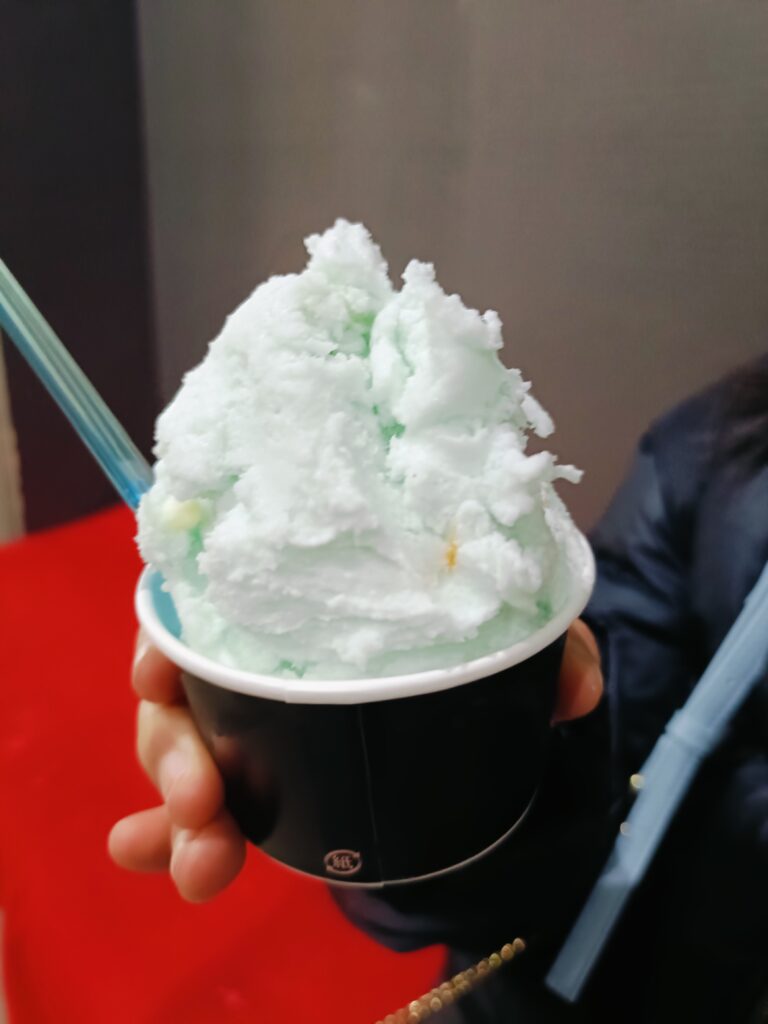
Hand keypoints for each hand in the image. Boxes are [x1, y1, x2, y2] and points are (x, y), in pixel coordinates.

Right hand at [109, 620, 602, 900]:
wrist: (480, 706)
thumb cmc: (474, 636)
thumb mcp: (511, 629)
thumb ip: (545, 645)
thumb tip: (572, 691)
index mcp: (303, 600)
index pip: (214, 604)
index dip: (172, 636)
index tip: (158, 672)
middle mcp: (261, 653)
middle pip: (187, 692)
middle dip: (176, 749)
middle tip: (203, 801)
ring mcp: (253, 720)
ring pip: (187, 754)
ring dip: (177, 812)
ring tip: (203, 866)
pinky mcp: (261, 777)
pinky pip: (199, 804)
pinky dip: (170, 835)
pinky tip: (150, 862)